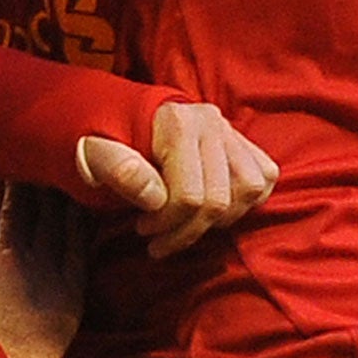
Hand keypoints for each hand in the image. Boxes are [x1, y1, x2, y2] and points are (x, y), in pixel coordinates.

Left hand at [76, 101, 276, 258]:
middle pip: (219, 199)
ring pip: (250, 190)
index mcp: (176, 122)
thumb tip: (155, 197)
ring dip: (220, 219)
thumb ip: (118, 170)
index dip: (167, 224)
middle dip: (188, 230)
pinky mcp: (243, 140)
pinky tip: (213, 209)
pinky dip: (245, 201)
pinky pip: (265, 177)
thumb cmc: (105, 141)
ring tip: (187, 223)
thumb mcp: (93, 154)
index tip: (142, 229)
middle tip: (159, 239)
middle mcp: (210, 122)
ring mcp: (230, 129)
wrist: (121, 118)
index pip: (189, 195)